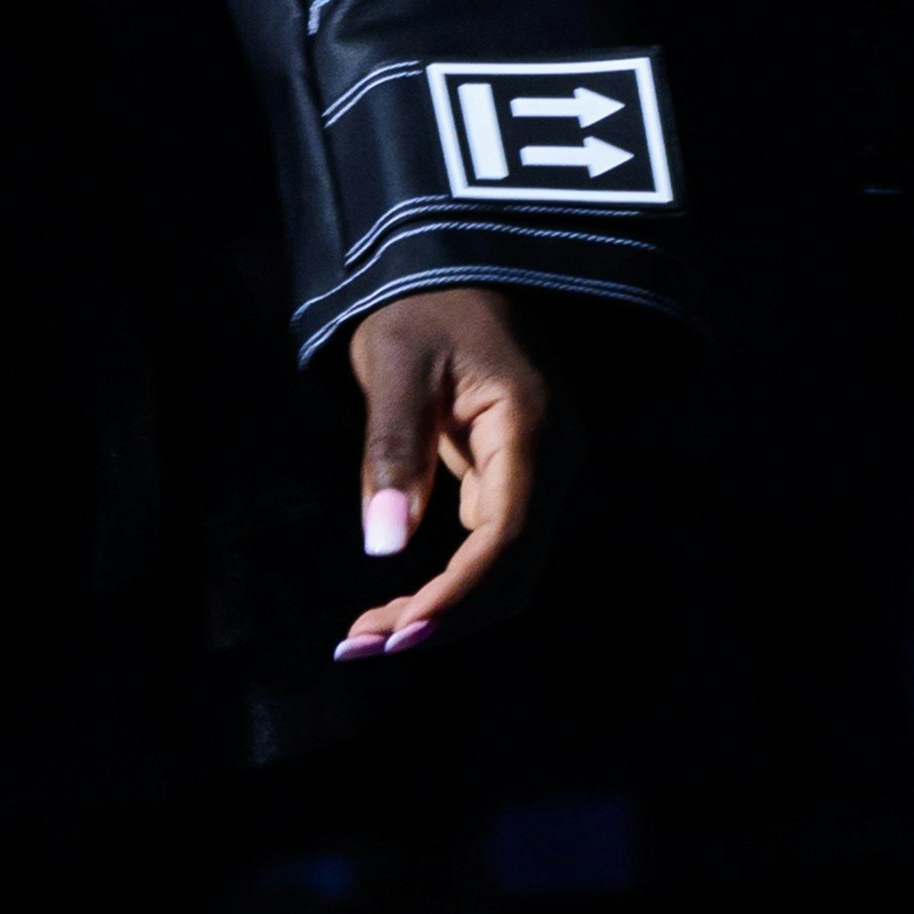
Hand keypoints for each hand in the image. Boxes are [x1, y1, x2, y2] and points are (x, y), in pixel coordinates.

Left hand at [334, 286, 550, 659]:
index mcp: (534, 428)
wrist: (447, 265)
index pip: (507, 537)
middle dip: (442, 618)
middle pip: (510, 570)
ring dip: (441, 610)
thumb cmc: (419, 304)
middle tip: (361, 647)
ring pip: (502, 568)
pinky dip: (444, 583)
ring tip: (364, 638)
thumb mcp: (395, 362)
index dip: (458, 595)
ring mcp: (540, 473)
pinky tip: (392, 608)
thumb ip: (393, 447)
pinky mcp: (513, 479)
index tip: (401, 635)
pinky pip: (488, 548)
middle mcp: (552, 461)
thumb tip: (383, 545)